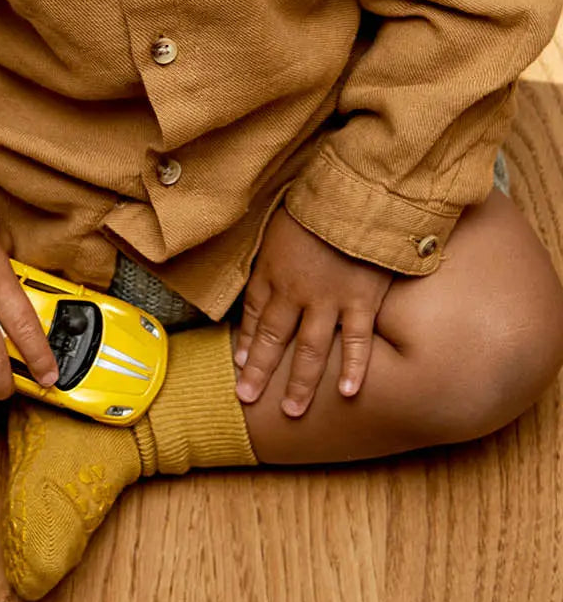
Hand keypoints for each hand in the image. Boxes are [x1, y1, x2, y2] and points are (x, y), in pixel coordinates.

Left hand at [234, 207, 392, 416]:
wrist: (354, 191)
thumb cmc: (317, 199)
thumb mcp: (280, 222)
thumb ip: (273, 249)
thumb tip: (268, 263)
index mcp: (272, 271)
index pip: (253, 314)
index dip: (246, 340)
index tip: (239, 363)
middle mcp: (294, 292)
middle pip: (272, 339)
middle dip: (259, 371)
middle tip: (248, 399)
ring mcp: (328, 300)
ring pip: (310, 350)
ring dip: (300, 383)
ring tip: (292, 410)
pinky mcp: (362, 300)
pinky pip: (356, 342)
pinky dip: (354, 368)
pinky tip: (348, 392)